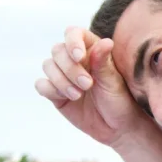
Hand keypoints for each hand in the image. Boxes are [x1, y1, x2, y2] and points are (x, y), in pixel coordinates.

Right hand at [35, 26, 148, 146]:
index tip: (79, 56)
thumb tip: (105, 41)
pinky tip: (67, 98)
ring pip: (48, 66)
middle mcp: (74, 60)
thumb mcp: (113, 81)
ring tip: (78, 95)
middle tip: (87, 85)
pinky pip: (42, 85)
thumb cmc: (119, 100)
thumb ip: (103, 62)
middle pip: (58, 51)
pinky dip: (50, 89)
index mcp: (90, 50)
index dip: (72, 42)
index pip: (73, 33)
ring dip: (61, 80)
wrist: (116, 128)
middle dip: (70, 68)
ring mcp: (63, 76)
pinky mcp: (55, 93)